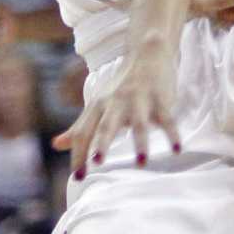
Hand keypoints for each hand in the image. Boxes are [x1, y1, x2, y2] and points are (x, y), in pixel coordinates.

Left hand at [55, 41, 181, 174]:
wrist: (147, 56)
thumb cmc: (120, 88)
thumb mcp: (97, 106)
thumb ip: (79, 128)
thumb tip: (56, 145)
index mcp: (98, 106)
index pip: (84, 132)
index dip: (79, 155)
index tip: (78, 178)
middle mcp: (116, 103)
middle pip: (107, 125)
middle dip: (102, 143)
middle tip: (98, 163)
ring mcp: (139, 100)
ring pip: (139, 123)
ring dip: (141, 143)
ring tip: (142, 163)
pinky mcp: (161, 99)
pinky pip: (167, 119)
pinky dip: (172, 134)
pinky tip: (176, 150)